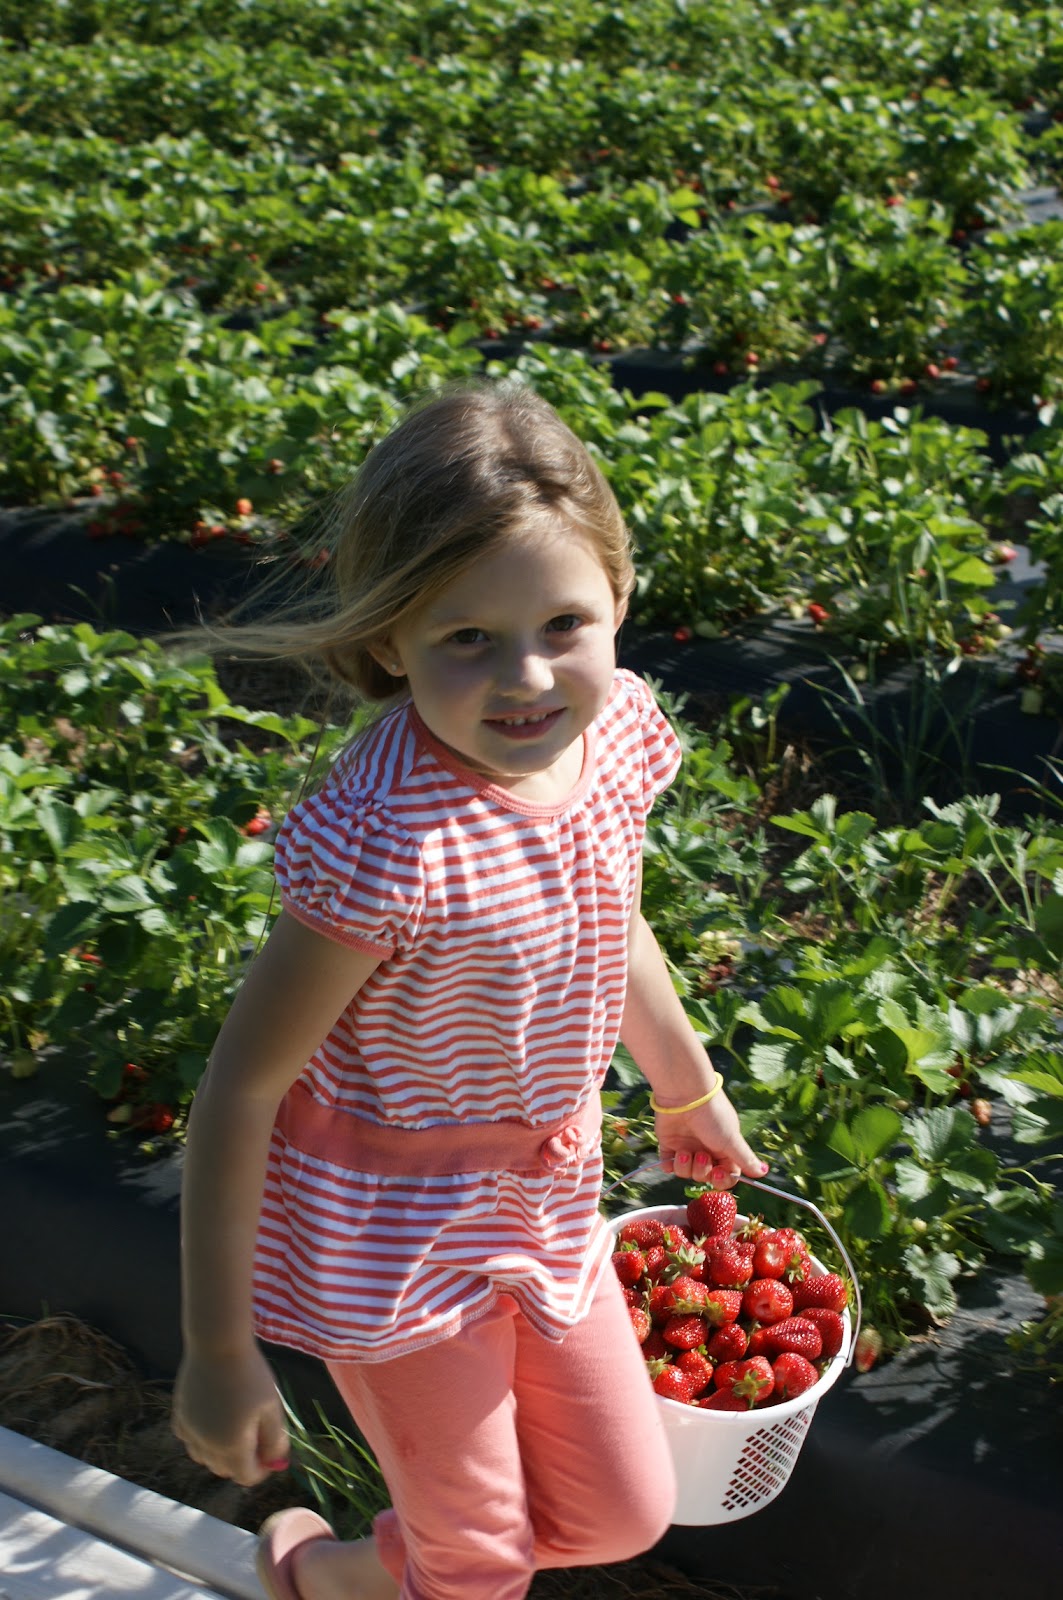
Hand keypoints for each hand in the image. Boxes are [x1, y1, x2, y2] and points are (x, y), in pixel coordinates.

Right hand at [172, 1344, 288, 1486]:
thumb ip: (274, 1439)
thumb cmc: (251, 1375)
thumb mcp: (272, 1407)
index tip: (270, 1453)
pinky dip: (202, 1438)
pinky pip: (191, 1440)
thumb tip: (275, 1461)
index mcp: (232, 1448)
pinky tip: (214, 1417)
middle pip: (224, 1470)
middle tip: (255, 1436)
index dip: (262, 1469)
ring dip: (220, 1452)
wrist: (218, 1344)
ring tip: (235, 1425)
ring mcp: (189, 1433)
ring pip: (205, 1458)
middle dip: (242, 1461)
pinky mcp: (179, 1417)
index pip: (246, 1477)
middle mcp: (206, 1446)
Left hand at [655, 1086, 766, 1190]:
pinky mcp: (669, 1144)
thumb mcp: (732, 1139)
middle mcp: (706, 1149)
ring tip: (684, 1151)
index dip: (722, 1180)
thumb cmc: (712, 1116)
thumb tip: (763, 1172)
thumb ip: (746, 1159)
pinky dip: (670, 1164)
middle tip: (701, 1156)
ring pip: (686, 1173)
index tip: (717, 1174)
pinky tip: (673, 1156)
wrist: (685, 1096)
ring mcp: (687, 1146)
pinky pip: (668, 1164)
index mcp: (724, 1148)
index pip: (726, 1175)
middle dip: (702, 1171)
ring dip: (685, 1166)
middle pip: (705, 1177)